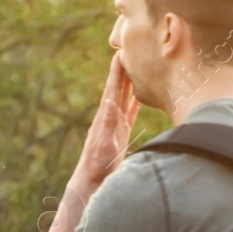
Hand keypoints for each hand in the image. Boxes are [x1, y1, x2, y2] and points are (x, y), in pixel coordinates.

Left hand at [71, 53, 142, 190]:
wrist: (93, 180)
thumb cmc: (98, 164)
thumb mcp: (105, 143)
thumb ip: (108, 122)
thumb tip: (110, 100)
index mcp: (106, 116)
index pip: (112, 88)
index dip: (116, 71)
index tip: (119, 53)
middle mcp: (110, 117)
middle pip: (118, 88)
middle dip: (123, 70)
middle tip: (129, 51)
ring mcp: (116, 124)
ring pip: (124, 98)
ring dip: (130, 82)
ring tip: (136, 67)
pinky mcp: (121, 133)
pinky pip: (130, 113)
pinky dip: (135, 102)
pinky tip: (139, 96)